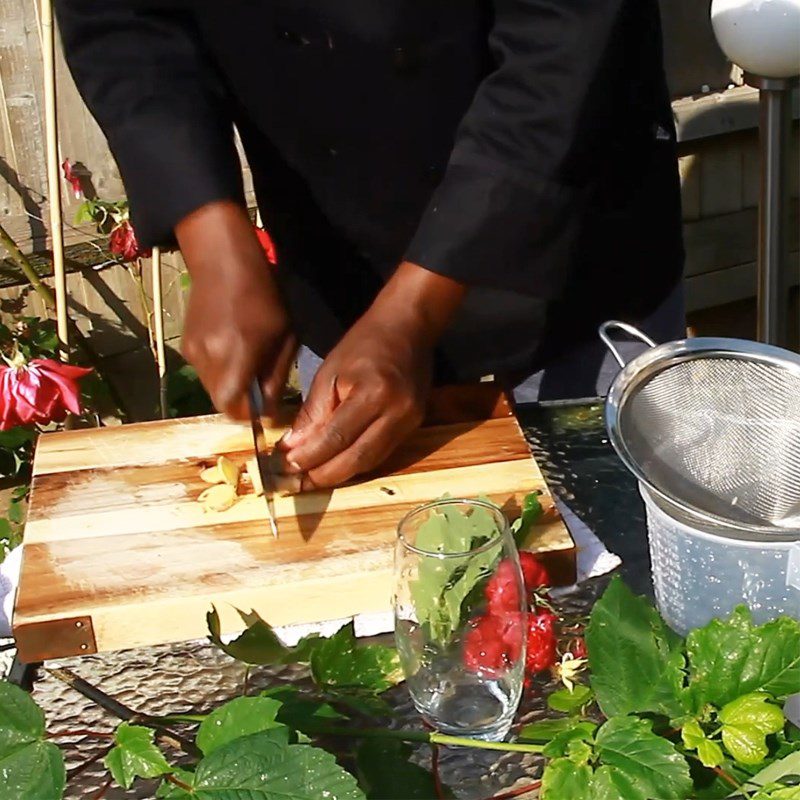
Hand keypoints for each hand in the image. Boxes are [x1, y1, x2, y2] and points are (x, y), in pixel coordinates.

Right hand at [176, 201, 295, 418]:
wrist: (222, 262)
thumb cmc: (263, 295)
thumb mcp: (284, 335)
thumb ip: (276, 374)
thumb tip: (270, 409)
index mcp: (236, 353)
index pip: (232, 406)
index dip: (248, 414)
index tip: (264, 408)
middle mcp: (208, 357)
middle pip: (221, 401)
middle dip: (241, 400)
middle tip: (260, 383)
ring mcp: (192, 353)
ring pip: (211, 388)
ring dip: (230, 385)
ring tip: (246, 359)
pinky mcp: (185, 346)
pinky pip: (204, 372)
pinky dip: (219, 370)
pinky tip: (231, 346)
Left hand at [279, 262, 465, 487]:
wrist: (408, 327)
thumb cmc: (364, 343)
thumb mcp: (330, 371)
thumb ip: (312, 412)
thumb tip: (292, 448)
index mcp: (373, 394)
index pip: (336, 437)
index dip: (310, 457)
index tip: (285, 467)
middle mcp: (397, 413)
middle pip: (357, 458)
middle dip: (323, 475)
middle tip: (295, 483)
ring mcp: (410, 422)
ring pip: (370, 461)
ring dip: (339, 474)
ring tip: (311, 479)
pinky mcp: (415, 426)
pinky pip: (382, 453)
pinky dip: (357, 462)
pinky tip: (336, 465)